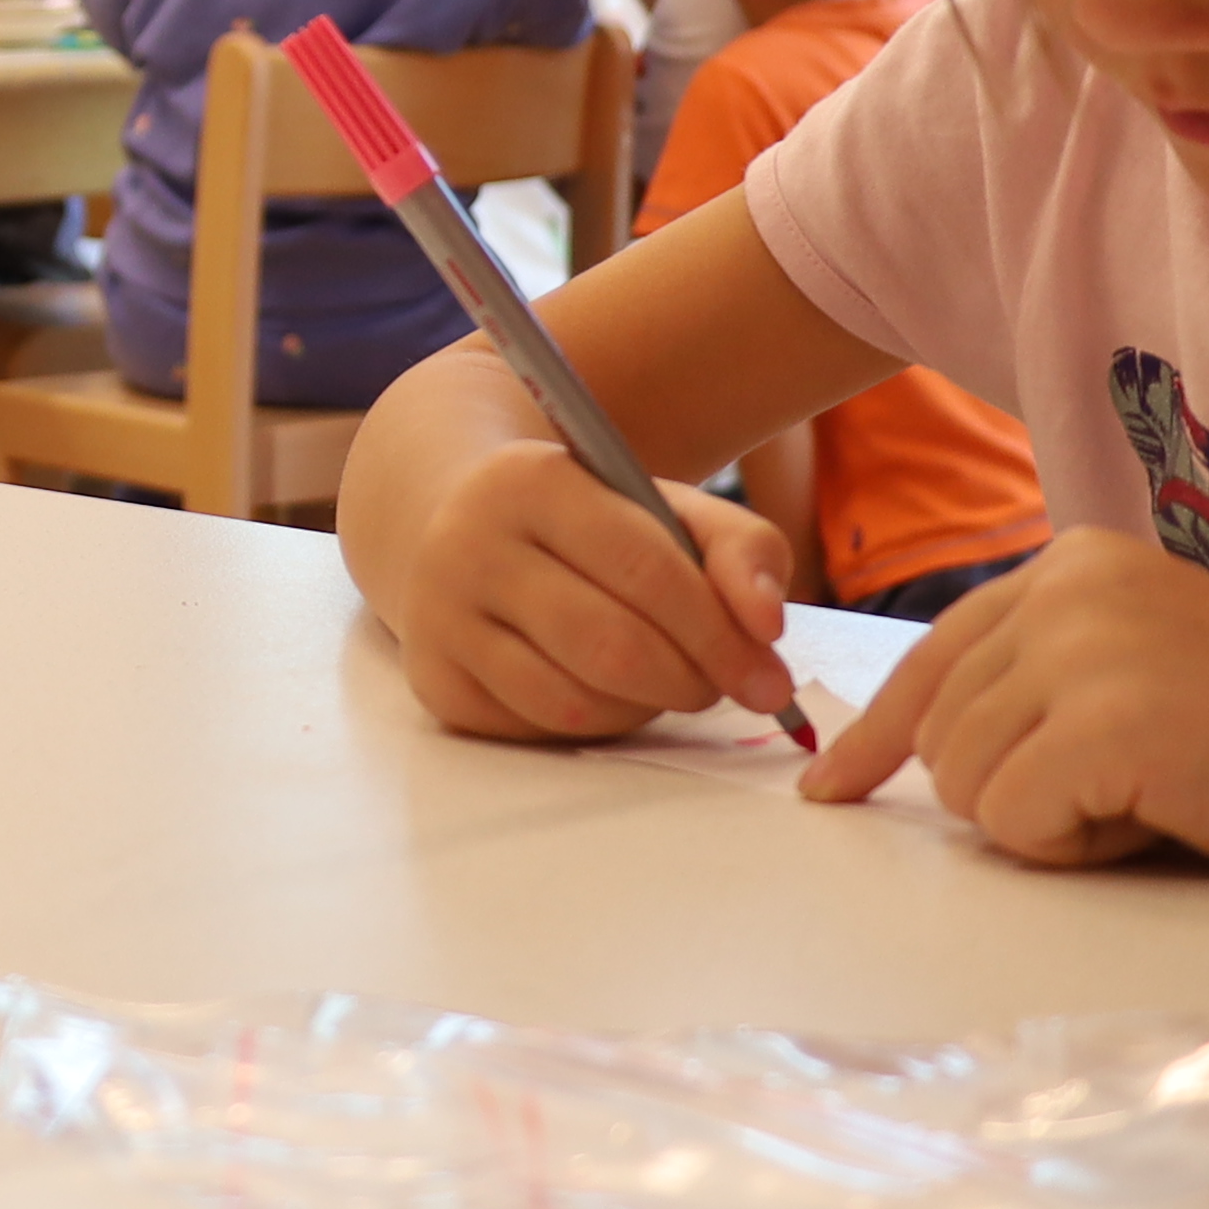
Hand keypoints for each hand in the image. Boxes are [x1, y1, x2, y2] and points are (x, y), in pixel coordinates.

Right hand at [387, 434, 800, 741]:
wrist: (460, 526)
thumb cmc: (589, 523)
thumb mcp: (666, 506)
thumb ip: (741, 547)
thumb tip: (766, 624)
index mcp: (532, 480)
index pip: (644, 568)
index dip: (719, 633)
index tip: (772, 682)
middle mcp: (469, 544)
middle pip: (609, 644)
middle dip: (690, 680)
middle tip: (729, 691)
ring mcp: (440, 616)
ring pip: (573, 699)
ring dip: (645, 707)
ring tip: (667, 681)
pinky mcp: (435, 679)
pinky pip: (539, 727)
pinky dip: (597, 723)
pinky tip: (610, 691)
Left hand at [797, 528, 1208, 875]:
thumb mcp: (1140, 671)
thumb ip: (1044, 685)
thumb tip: (914, 753)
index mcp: (1071, 568)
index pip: (934, 657)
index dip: (880, 733)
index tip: (834, 787)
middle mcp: (1064, 589)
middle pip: (943, 734)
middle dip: (1016, 791)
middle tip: (1134, 787)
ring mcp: (1083, 649)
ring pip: (967, 784)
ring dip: (1048, 822)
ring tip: (1153, 794)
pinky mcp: (1106, 721)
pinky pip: (1016, 821)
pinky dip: (1073, 846)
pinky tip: (1156, 815)